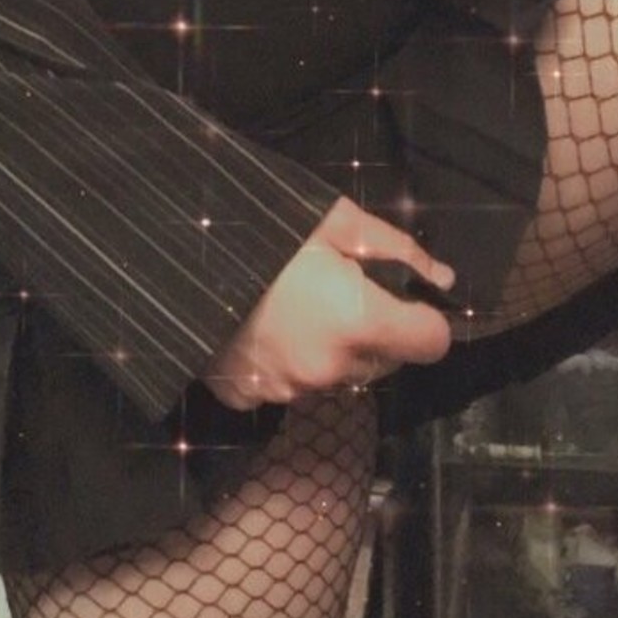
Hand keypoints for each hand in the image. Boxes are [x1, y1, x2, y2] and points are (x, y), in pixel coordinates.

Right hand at [202, 196, 454, 410]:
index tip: (403, 300)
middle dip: (374, 332)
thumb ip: (397, 250)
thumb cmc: (264, 227)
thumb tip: (444, 277)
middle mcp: (331, 368)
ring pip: (337, 376)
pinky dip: (283, 364)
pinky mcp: (250, 397)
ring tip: (292, 308)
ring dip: (329, 350)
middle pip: (384, 361)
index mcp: (359, 322)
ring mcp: (289, 390)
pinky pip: (286, 387)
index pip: (432, 343)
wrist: (173, 255)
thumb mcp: (335, 220)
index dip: (424, 320)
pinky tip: (261, 329)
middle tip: (337, 292)